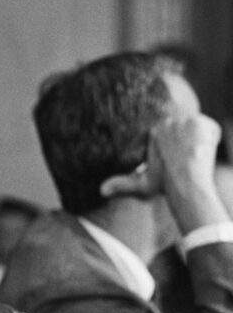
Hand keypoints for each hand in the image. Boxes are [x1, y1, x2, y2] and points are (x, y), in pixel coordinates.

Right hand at [99, 113, 227, 231]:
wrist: (185, 182)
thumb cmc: (164, 184)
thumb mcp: (140, 184)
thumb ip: (120, 185)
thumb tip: (100, 191)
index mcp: (154, 131)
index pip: (174, 134)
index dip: (178, 148)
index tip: (180, 160)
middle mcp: (168, 122)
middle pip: (187, 131)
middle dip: (190, 144)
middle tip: (188, 161)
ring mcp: (185, 121)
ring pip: (200, 130)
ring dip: (200, 143)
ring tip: (195, 158)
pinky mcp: (202, 123)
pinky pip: (213, 130)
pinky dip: (212, 141)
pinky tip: (204, 152)